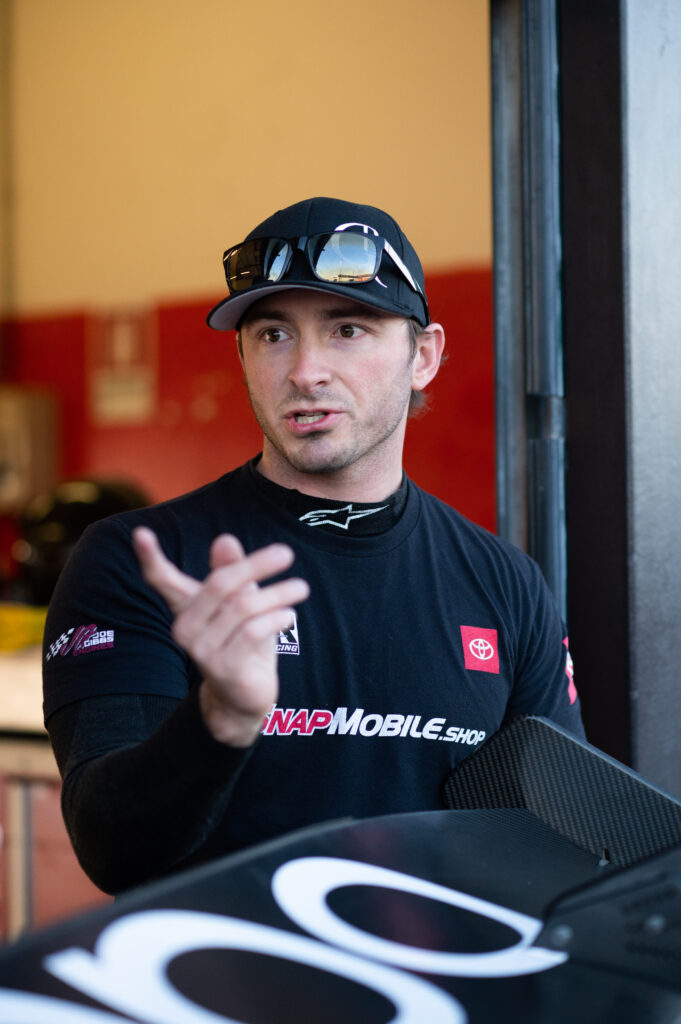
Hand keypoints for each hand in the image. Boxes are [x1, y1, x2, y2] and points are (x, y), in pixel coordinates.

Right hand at [132, 527, 308, 746]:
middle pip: (220, 583)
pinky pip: (253, 631)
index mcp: (186, 607)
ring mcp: (202, 650)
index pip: (162, 580)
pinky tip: (289, 614)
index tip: (141, 532)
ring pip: (243, 606)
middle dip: (255, 565)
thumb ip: (232, 571)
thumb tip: (224, 540)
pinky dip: (276, 618)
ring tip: (301, 588)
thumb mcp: (239, 602)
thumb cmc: (242, 641)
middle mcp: (185, 628)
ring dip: (277, 594)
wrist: (244, 697)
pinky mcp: (223, 668)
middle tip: (286, 553)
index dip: (149, 557)